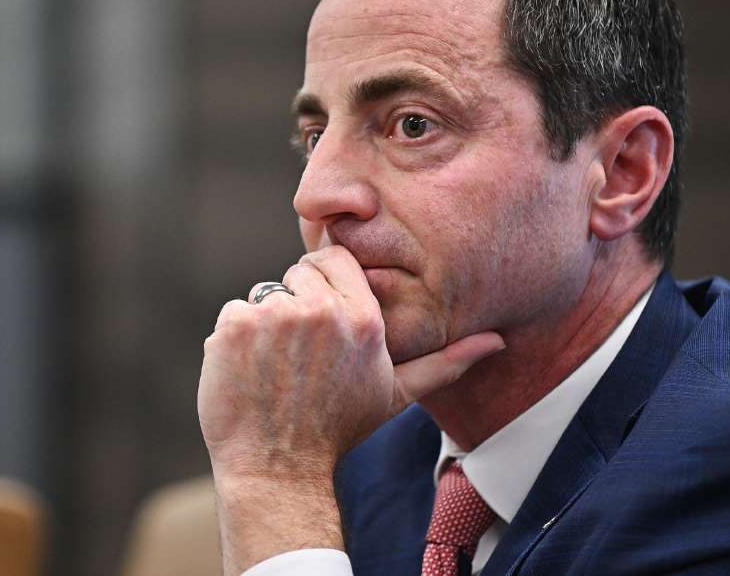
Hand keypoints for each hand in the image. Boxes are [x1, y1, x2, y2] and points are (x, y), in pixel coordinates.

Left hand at [198, 244, 503, 481]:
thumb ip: (444, 362)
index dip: (323, 285)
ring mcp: (275, 315)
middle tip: (299, 356)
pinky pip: (232, 313)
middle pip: (297, 274)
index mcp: (363, 318)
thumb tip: (496, 341)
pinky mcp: (236, 325)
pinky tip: (249, 374)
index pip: (333, 258)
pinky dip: (233, 341)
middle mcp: (322, 309)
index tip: (319, 320)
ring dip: (264, 326)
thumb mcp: (395, 393)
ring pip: (263, 296)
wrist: (277, 470)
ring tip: (276, 370)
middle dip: (294, 304)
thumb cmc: (337, 431)